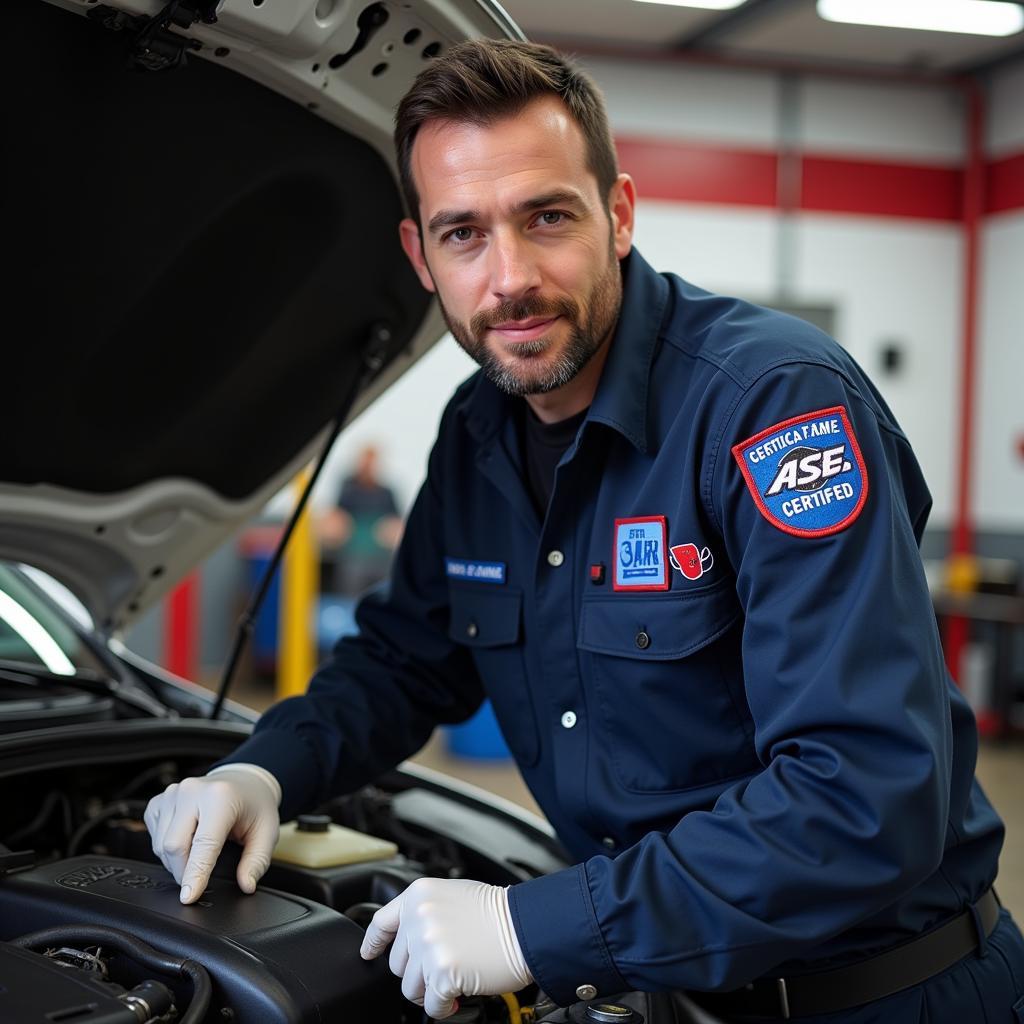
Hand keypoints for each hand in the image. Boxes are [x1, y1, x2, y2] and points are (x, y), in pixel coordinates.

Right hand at [143, 765, 280, 903]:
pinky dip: (166, 849)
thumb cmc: (254, 805)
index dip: (195, 874)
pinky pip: (153, 837)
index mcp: (220, 797)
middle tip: (201, 877)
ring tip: (199, 853)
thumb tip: (246, 885)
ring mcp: (173, 794)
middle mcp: (192, 791)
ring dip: (175, 862)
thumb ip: (257, 861)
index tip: (189, 896)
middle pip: (174, 846)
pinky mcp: (159, 801)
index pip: (203, 844)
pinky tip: (186, 841)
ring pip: (160, 845)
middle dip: (184, 872)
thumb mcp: (267, 832)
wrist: (242, 781)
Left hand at [360, 877, 532, 1019]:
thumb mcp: (453, 895)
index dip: (374, 942)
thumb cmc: (497, 912)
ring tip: (453, 978)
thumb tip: (409, 938)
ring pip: (411, 989)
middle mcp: (419, 917)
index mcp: (419, 895)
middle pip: (398, 964)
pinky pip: (431, 1005)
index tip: (369, 952)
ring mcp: (429, 944)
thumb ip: (425, 912)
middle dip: (418, 972)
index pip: (382, 922)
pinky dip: (444, 1007)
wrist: (526, 925)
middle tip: (442, 967)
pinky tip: (458, 994)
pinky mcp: (442, 972)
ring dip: (431, 990)